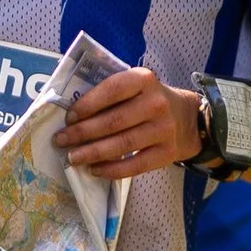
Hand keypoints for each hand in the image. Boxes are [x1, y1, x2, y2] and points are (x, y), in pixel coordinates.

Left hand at [54, 64, 200, 180]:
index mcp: (144, 80)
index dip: (87, 105)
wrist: (188, 119)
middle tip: (61, 140)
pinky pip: (135, 165)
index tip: (68, 118)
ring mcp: (164, 130)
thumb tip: (72, 116)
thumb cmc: (148, 101)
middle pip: (113, 121)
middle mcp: (156, 104)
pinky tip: (95, 170)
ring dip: (93, 153)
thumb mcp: (135, 87)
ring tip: (72, 158)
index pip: (112, 90)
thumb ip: (109, 94)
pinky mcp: (166, 153)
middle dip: (82, 133)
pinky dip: (112, 169)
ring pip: (122, 145)